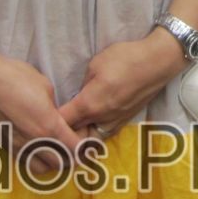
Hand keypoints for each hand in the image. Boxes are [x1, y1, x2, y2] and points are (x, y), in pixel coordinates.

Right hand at [0, 48, 91, 175]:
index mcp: (49, 126)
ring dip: (53, 163)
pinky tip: (38, 147)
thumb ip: (56, 108)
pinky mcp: (4, 145)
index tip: (87, 139)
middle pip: (60, 163)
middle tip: (75, 144)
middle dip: (72, 157)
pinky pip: (24, 162)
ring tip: (57, 149)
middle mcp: (34, 142)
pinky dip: (35, 160)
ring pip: (41, 169)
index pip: (74, 148)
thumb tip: (58, 116)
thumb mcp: (46, 87)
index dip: (84, 146)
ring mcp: (17, 146)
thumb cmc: (16, 77)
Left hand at [59, 28, 185, 139]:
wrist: (157, 62)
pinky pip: (104, 134)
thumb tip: (79, 94)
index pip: (62, 123)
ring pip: (90, 140)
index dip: (48, 124)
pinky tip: (90, 123)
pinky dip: (94, 133)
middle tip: (52, 129)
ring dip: (80, 138)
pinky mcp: (125, 121)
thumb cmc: (125, 58)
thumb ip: (83, 84)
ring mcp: (115, 122)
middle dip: (63, 136)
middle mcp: (101, 118)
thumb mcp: (96, 64)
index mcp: (89, 104)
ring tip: (71, 129)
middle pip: (75, 138)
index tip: (40, 120)